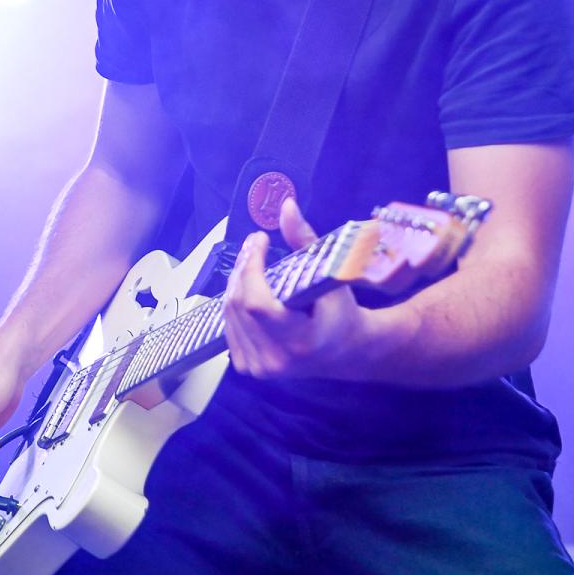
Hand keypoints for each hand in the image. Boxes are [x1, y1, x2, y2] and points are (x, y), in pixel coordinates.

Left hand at [222, 198, 367, 380]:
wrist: (344, 352)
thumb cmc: (341, 314)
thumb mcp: (332, 278)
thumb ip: (306, 242)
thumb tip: (286, 207)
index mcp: (299, 343)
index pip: (256, 304)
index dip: (251, 267)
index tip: (260, 240)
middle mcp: (275, 361)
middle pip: (239, 306)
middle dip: (243, 268)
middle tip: (254, 245)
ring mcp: (258, 368)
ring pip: (229, 314)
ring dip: (237, 282)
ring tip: (251, 260)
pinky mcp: (247, 368)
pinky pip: (229, 327)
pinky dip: (235, 303)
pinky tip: (247, 286)